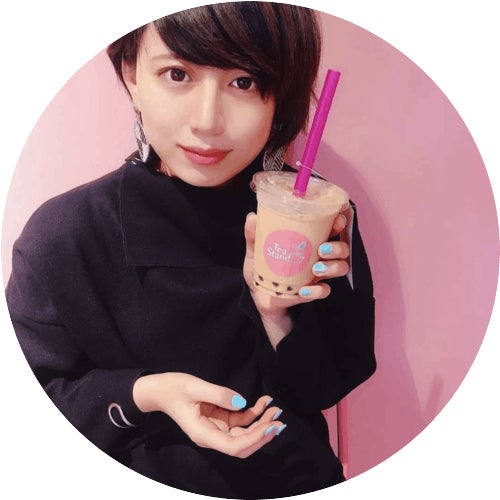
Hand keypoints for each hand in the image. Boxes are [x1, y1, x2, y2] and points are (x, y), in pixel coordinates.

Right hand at [133, 372, 284, 457]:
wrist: (159, 389)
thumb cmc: (173, 388)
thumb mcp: (195, 387)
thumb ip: (219, 395)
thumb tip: (242, 402)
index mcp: (203, 434)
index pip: (234, 446)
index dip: (254, 439)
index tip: (270, 427)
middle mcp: (212, 436)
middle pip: (242, 444)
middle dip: (262, 433)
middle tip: (279, 419)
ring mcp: (216, 428)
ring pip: (244, 434)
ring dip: (260, 423)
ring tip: (275, 409)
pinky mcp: (219, 419)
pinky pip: (239, 421)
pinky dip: (253, 413)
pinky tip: (263, 402)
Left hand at [243, 211, 349, 315]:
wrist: (258, 294)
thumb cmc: (261, 267)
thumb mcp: (255, 249)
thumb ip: (253, 235)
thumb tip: (252, 217)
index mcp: (309, 239)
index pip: (331, 227)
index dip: (339, 222)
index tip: (338, 220)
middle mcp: (318, 255)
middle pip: (342, 248)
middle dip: (338, 247)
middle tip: (322, 249)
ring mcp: (318, 274)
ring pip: (341, 267)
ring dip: (332, 267)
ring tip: (316, 269)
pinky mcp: (312, 291)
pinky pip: (324, 290)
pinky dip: (317, 290)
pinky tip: (304, 290)